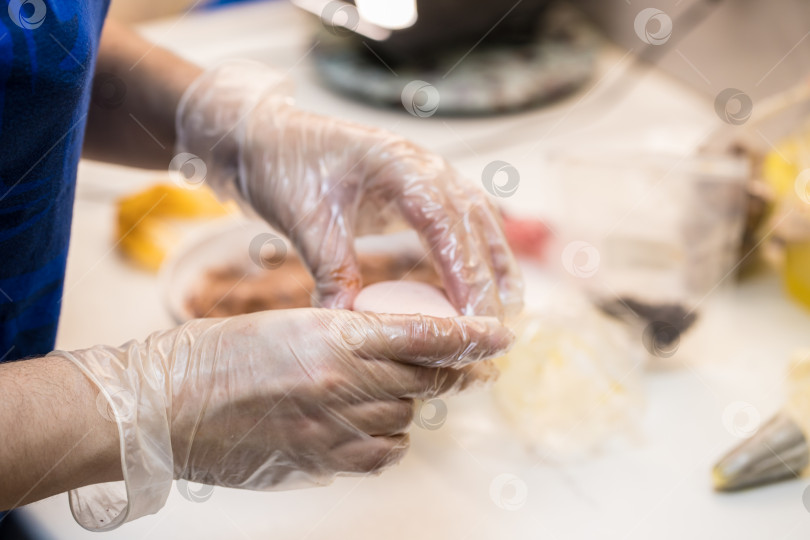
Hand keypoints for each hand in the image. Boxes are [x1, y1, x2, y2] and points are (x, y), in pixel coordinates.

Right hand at [53, 309, 512, 529]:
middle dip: (454, 368)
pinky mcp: (319, 461)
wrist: (163, 408)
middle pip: (425, 377)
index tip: (501, 336)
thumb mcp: (285, 323)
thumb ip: (342, 335)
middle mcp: (341, 382)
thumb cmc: (212, 355)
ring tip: (404, 388)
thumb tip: (388, 348)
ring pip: (407, 414)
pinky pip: (382, 453)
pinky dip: (390, 437)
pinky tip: (378, 424)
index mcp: (331, 335)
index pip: (422, 333)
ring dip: (414, 400)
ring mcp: (332, 427)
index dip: (470, 334)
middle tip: (472, 363)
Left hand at [176, 61, 523, 317]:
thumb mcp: (305, 221)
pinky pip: (464, 218)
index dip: (466, 272)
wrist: (269, 138)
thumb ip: (332, 270)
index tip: (473, 319)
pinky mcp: (421, 187)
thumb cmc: (285, 169)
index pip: (446, 222)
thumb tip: (351, 326)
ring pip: (479, 218)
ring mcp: (427, 171)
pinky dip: (479, 250)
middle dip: (490, 277)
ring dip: (496, 262)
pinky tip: (486, 281)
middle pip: (473, 222)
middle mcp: (423, 164)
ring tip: (510, 309)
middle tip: (496, 330)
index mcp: (397, 164)